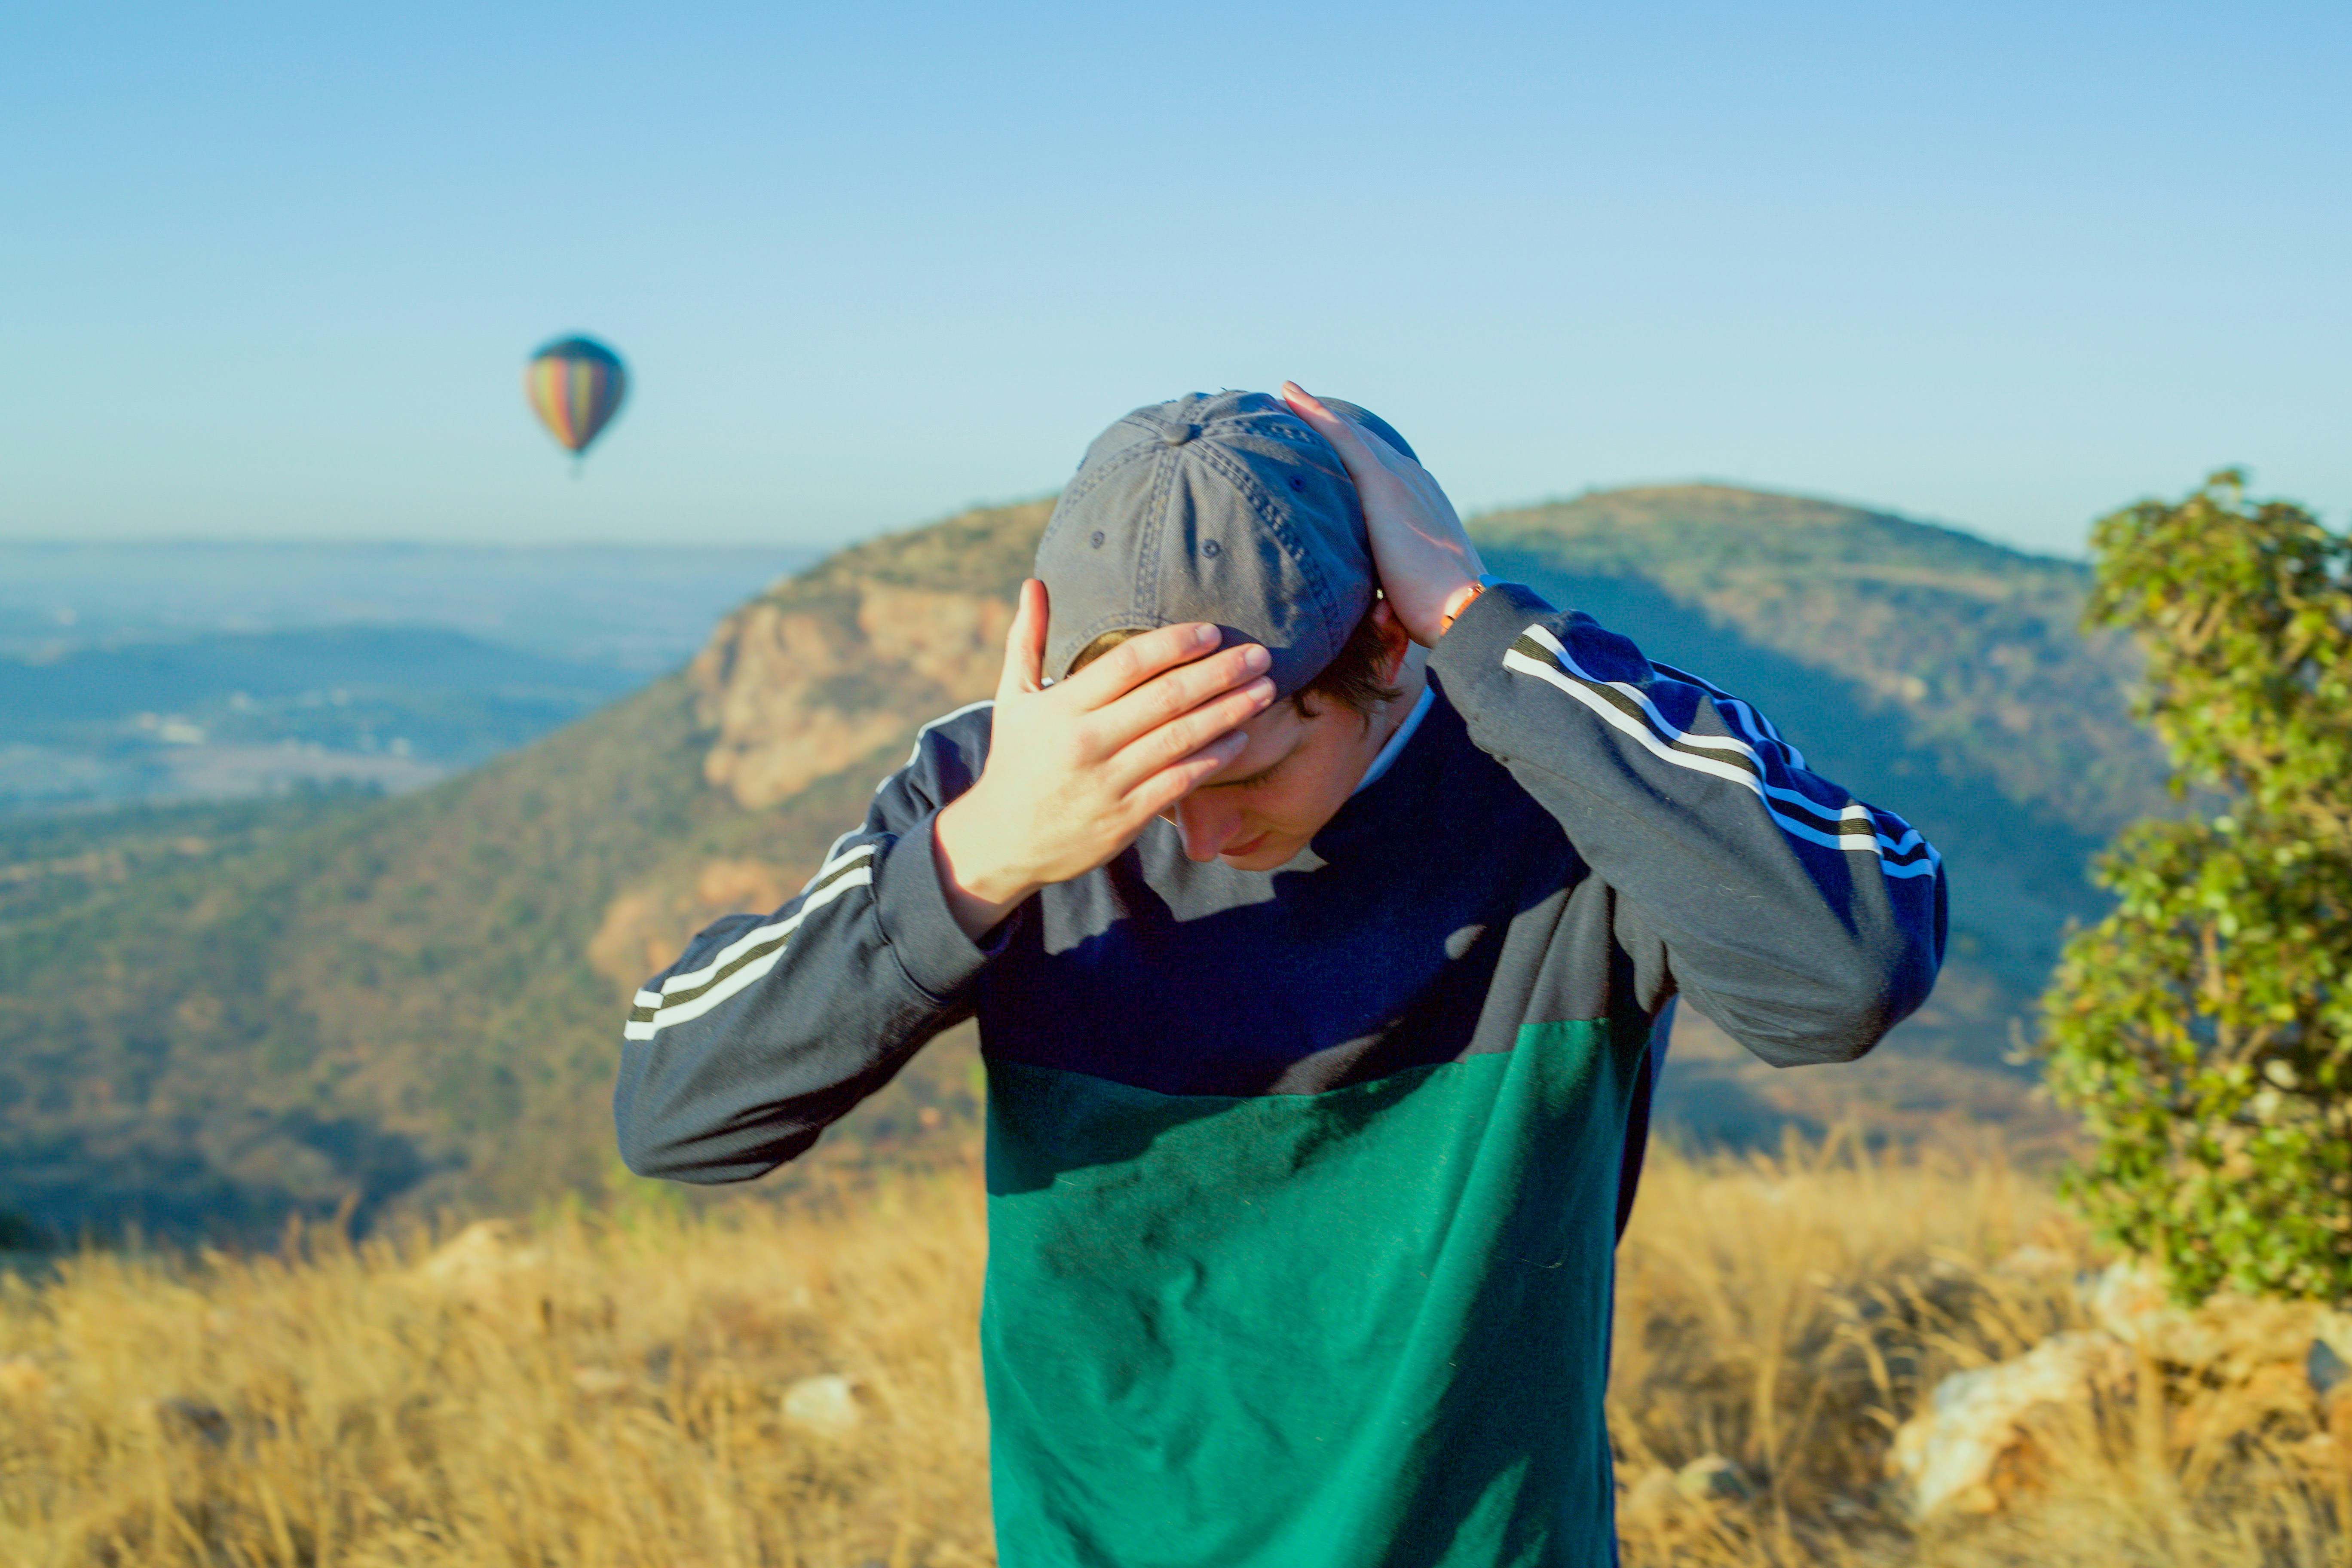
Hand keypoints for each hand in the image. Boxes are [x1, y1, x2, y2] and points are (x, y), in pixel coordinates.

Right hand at [931, 579, 1275, 938]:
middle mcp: (1086, 742)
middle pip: (1166, 697)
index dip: (1175, 643)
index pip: (1127, 663)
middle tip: (1260, 654)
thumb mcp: (1011, 700)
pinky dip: (1213, 759)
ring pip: (1181, 739)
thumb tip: (1034, 583)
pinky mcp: (1124, 818)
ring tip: (1265, 691)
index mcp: (1061, 707)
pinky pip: (1180, 783)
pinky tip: (1240, 739)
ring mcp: (1108, 782)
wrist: (1002, 843)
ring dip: (1229, 712)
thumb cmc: (1014, 763)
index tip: (1212, 632)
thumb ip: (1027, 641)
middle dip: (1219, 673)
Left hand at [1282, 382, 1485, 646]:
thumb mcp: (1406, 585)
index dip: (1346, 452)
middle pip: (1361, 445)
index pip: (1377, 469)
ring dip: (1315, 414)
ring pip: (1348, 435)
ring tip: (1283, 397)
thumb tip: (1369, 597)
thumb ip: (1383, 575)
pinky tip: (1288, 398)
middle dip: (1329, 426)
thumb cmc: (1437, 614)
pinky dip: (1314, 415)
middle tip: (1291, 406)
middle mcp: (1413, 481)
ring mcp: (1400, 479)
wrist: (1463, 611)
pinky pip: (1341, 438)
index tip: (1321, 443)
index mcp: (1420, 503)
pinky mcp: (1384, 485)